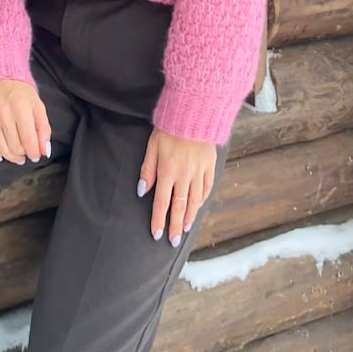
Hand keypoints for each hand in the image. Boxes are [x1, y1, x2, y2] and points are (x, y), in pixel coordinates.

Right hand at [0, 79, 50, 165]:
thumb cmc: (19, 90)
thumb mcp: (37, 104)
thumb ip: (43, 127)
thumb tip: (44, 150)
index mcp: (22, 109)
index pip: (29, 141)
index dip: (34, 153)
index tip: (36, 155)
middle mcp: (4, 114)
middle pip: (15, 147)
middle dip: (24, 154)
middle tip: (26, 152)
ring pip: (1, 148)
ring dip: (11, 156)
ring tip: (17, 155)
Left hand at [137, 128, 216, 245]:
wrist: (194, 111)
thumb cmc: (169, 126)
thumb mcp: (152, 145)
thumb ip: (147, 169)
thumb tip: (142, 191)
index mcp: (167, 170)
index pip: (161, 202)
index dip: (158, 220)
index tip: (156, 234)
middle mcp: (184, 175)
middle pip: (179, 206)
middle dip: (176, 225)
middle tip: (174, 241)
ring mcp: (199, 171)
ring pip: (195, 200)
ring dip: (190, 216)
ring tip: (187, 228)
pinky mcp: (210, 165)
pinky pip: (207, 187)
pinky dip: (202, 199)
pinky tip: (199, 206)